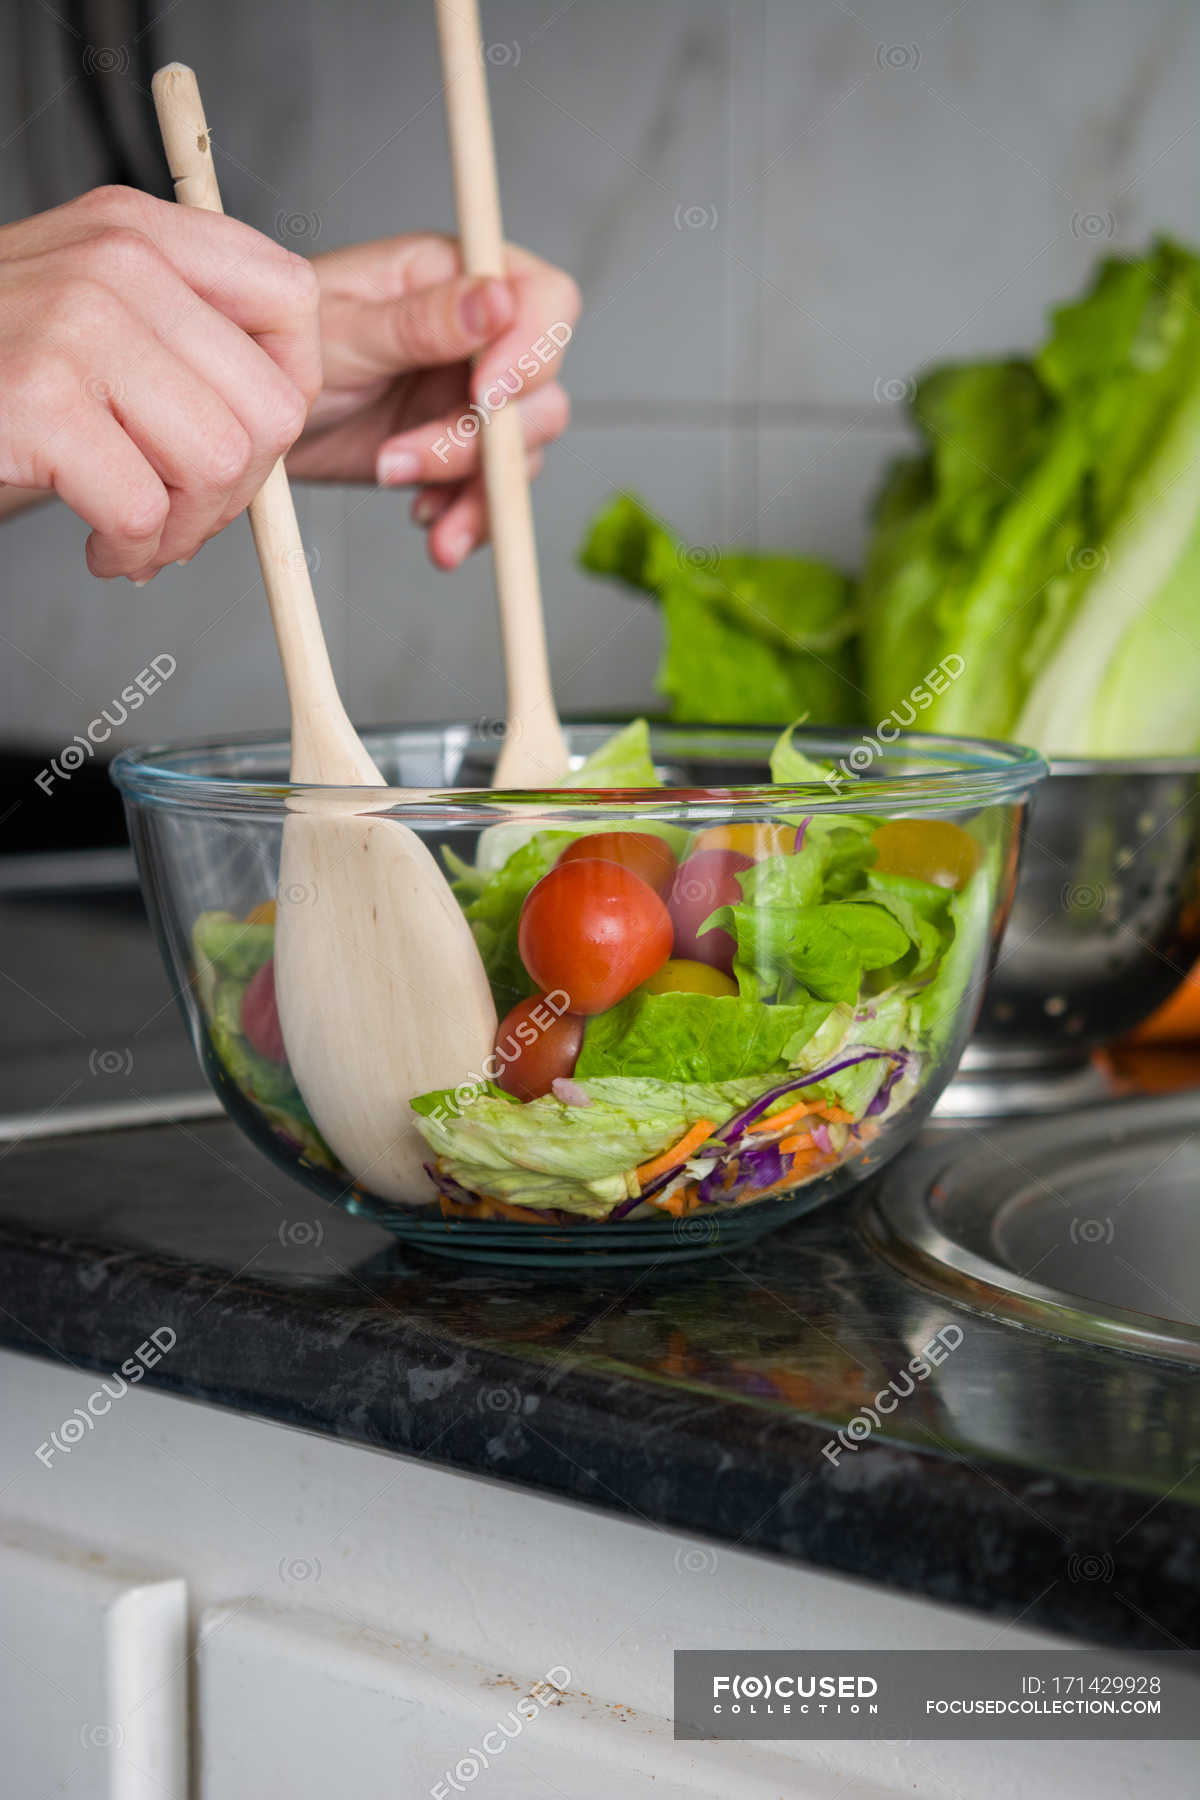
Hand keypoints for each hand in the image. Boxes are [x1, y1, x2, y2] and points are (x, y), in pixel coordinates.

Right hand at [0, 185, 320, 580]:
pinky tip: (103, 543)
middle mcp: (118, 263)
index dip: (292, 389)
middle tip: (186, 514)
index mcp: (141, 231)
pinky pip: (147, 511)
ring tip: (141, 533)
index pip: (291, 299)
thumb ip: (181, 337)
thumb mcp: (88, 307)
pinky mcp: (39, 400)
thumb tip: (274, 426)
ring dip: (186, 530)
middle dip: (239, 491)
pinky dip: (133, 550)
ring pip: (220, 464)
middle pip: (271, 406)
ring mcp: (78, 326)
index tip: (252, 440)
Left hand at [287, 234, 579, 567]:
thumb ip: (422, 321)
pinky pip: (492, 495)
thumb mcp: (343, 329)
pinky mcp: (457, 456)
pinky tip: (429, 523)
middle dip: (486, 437)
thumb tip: (497, 298)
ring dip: (474, 487)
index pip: (545, 301)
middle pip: (542, 390)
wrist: (248, 422)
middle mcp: (477, 339)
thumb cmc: (279, 348)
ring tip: (397, 486)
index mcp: (455, 279)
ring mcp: (470, 401)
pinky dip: (467, 518)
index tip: (484, 393)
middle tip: (410, 456)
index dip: (531, 349)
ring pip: (523, 452)